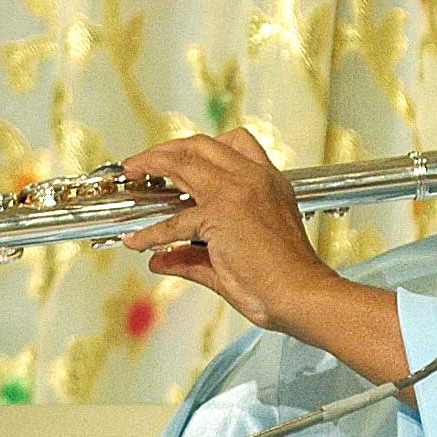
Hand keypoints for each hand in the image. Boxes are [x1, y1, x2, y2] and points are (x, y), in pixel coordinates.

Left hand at [120, 129, 405, 383]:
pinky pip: (175, 221)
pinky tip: (138, 242)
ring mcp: (236, 193)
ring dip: (152, 164)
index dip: (201, 146)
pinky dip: (151, 232)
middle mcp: (254, 178)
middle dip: (167, 148)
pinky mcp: (220, 216)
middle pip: (201, 145)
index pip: (235, 143)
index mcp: (268, 181)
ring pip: (185, 162)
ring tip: (132, 173)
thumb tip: (160, 260)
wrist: (303, 293)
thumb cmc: (285, 278)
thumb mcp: (239, 254)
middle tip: (144, 161)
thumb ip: (194, 255)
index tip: (180, 154)